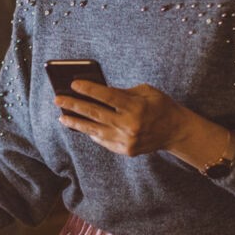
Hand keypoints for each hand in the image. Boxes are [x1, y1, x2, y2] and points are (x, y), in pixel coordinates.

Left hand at [54, 80, 197, 156]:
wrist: (176, 131)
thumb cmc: (160, 106)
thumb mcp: (145, 91)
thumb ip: (122, 92)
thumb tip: (96, 92)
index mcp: (136, 107)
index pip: (107, 96)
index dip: (89, 89)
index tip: (73, 84)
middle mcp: (130, 125)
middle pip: (96, 113)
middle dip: (74, 105)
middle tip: (58, 99)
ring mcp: (127, 140)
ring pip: (94, 130)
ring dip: (76, 123)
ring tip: (62, 116)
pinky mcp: (125, 150)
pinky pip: (103, 140)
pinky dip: (91, 133)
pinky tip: (80, 126)